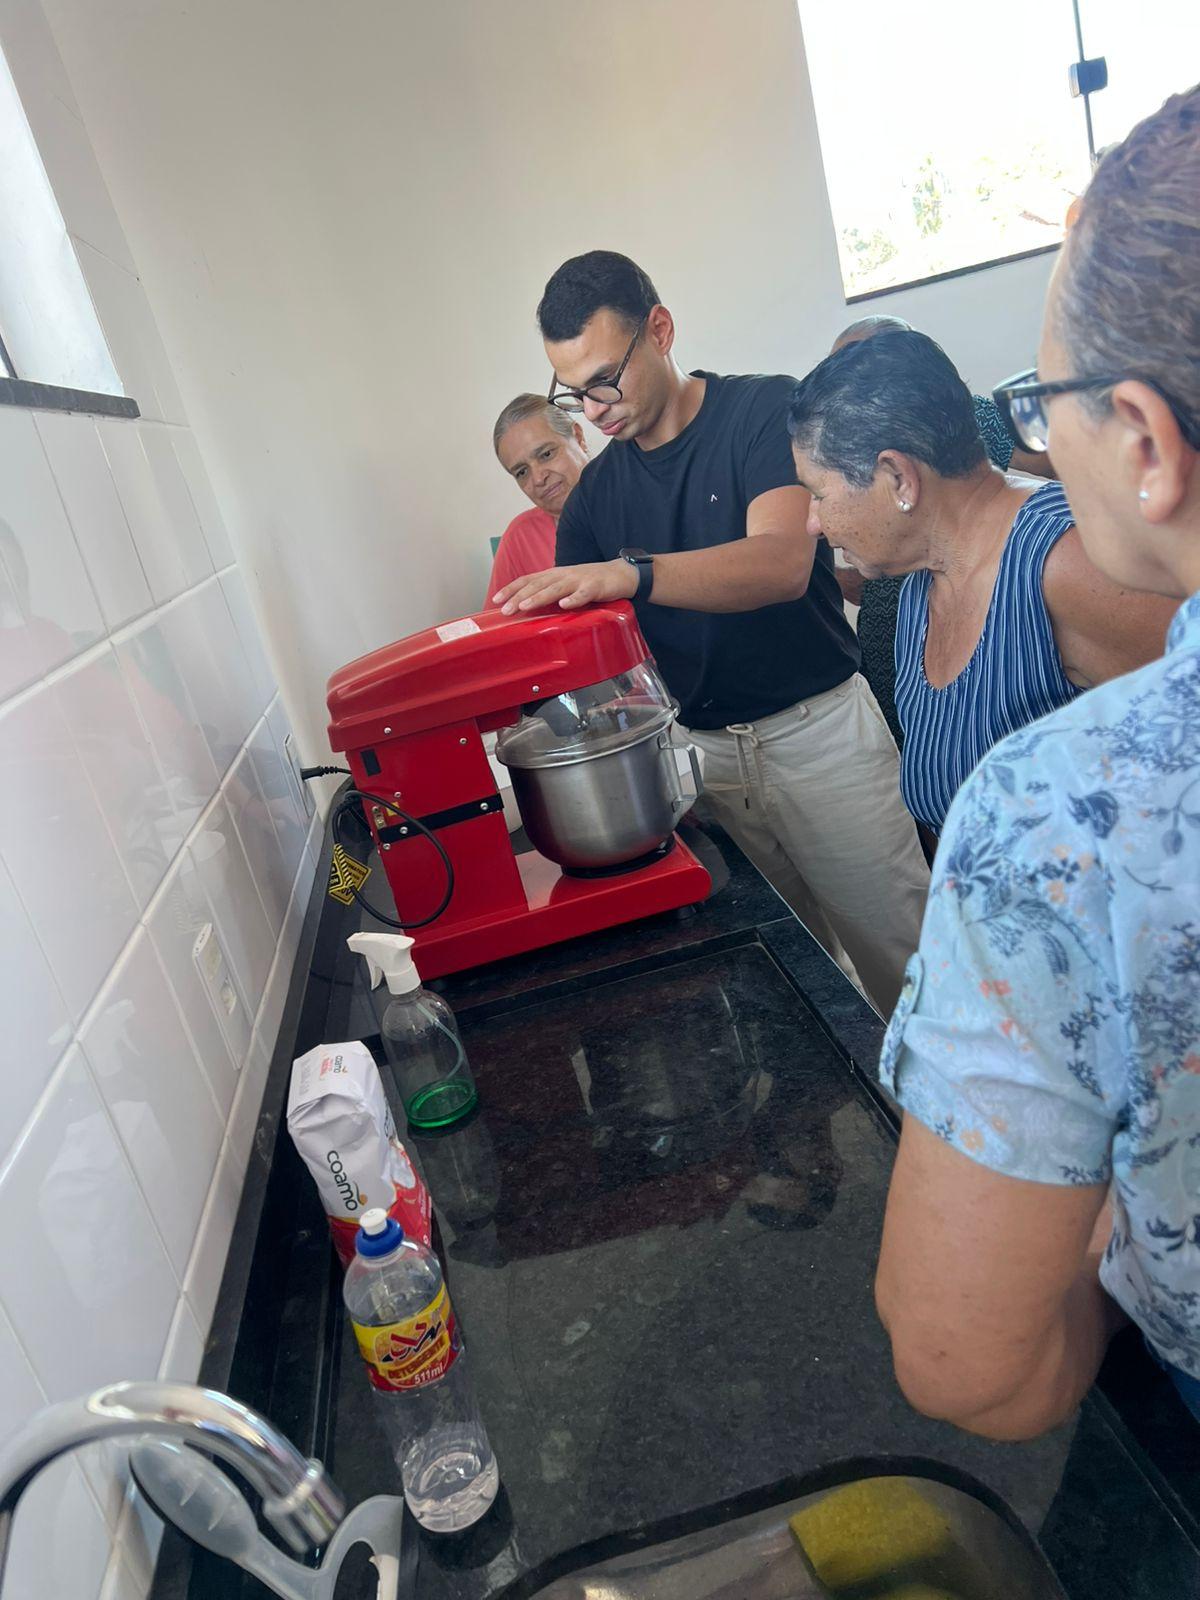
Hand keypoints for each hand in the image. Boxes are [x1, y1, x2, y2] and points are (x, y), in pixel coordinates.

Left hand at [493, 559, 637, 614]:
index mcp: (554, 575)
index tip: (496, 599)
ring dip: (540, 597)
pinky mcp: (595, 587)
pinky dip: (574, 599)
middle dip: (520, 596)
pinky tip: (565, 605)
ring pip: (556, 588)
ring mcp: (579, 580)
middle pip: (538, 584)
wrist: (620, 574)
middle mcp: (563, 575)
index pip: (528, 579)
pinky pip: (584, 594)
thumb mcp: (565, 585)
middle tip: (505, 610)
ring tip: (526, 606)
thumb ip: (549, 593)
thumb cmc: (590, 582)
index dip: (512, 588)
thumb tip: (526, 607)